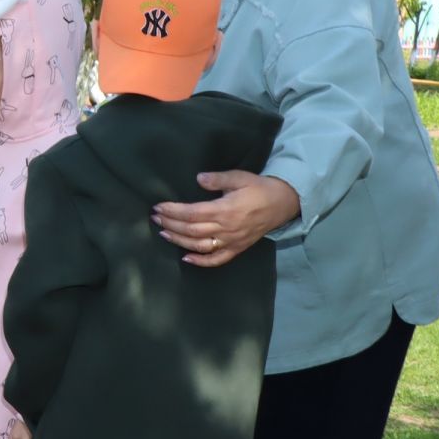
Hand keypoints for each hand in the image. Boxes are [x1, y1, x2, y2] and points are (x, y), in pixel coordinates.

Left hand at [152, 172, 299, 268]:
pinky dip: (200, 261)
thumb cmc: (259, 188)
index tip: (158, 207)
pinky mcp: (237, 248)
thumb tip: (199, 178)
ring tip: (164, 233)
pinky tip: (186, 258)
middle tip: (155, 219)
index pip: (192, 213)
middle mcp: (226, 228)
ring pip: (199, 245)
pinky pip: (217, 259)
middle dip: (170, 224)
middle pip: (191, 230)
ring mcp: (231, 241)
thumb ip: (218, 179)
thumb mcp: (240, 178)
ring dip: (179, 241)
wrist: (283, 203)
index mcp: (225, 210)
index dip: (172, 211)